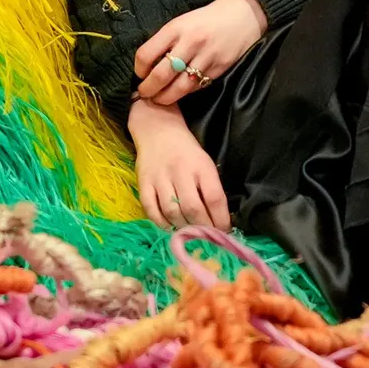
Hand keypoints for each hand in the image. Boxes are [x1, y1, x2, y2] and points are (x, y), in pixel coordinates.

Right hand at [129, 99, 230, 230]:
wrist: (158, 130)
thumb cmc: (187, 151)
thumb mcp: (205, 163)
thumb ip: (210, 188)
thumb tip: (219, 220)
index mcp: (201, 166)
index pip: (214, 197)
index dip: (221, 220)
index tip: (224, 232)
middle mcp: (181, 171)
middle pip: (193, 208)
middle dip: (202, 228)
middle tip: (207, 238)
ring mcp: (160, 178)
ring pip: (172, 212)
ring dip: (183, 227)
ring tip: (189, 233)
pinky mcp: (143, 183)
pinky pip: (151, 210)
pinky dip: (161, 223)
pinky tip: (170, 226)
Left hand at [134, 0, 267, 106]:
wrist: (242, 15)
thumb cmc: (206, 19)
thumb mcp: (181, 22)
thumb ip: (165, 41)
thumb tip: (146, 66)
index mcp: (175, 28)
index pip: (146, 54)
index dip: (138, 70)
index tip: (139, 75)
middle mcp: (190, 42)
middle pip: (161, 75)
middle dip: (148, 90)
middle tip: (144, 94)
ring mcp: (206, 57)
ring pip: (179, 87)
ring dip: (165, 97)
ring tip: (159, 99)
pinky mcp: (219, 69)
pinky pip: (196, 87)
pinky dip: (185, 93)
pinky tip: (179, 92)